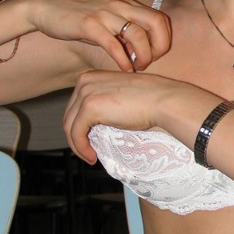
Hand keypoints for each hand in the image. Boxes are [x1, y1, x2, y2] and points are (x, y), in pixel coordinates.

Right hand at [29, 0, 171, 71]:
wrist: (46, 9)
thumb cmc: (79, 17)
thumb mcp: (108, 18)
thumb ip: (126, 29)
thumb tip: (144, 49)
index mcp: (128, 4)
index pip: (161, 19)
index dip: (163, 40)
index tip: (155, 55)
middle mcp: (121, 6)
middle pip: (156, 23)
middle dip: (159, 47)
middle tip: (149, 62)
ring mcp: (105, 14)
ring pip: (137, 34)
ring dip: (142, 55)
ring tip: (137, 67)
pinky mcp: (89, 24)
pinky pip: (113, 44)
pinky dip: (122, 60)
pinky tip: (124, 70)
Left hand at [63, 69, 187, 162]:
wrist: (164, 100)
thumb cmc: (152, 99)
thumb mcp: (122, 96)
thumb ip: (107, 102)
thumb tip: (100, 121)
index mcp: (92, 76)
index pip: (75, 105)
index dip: (79, 125)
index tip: (90, 139)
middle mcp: (85, 81)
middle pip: (69, 115)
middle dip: (77, 136)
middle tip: (89, 151)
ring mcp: (86, 93)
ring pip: (69, 125)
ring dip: (78, 145)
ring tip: (90, 156)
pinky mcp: (90, 107)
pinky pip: (76, 133)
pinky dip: (81, 148)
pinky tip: (92, 157)